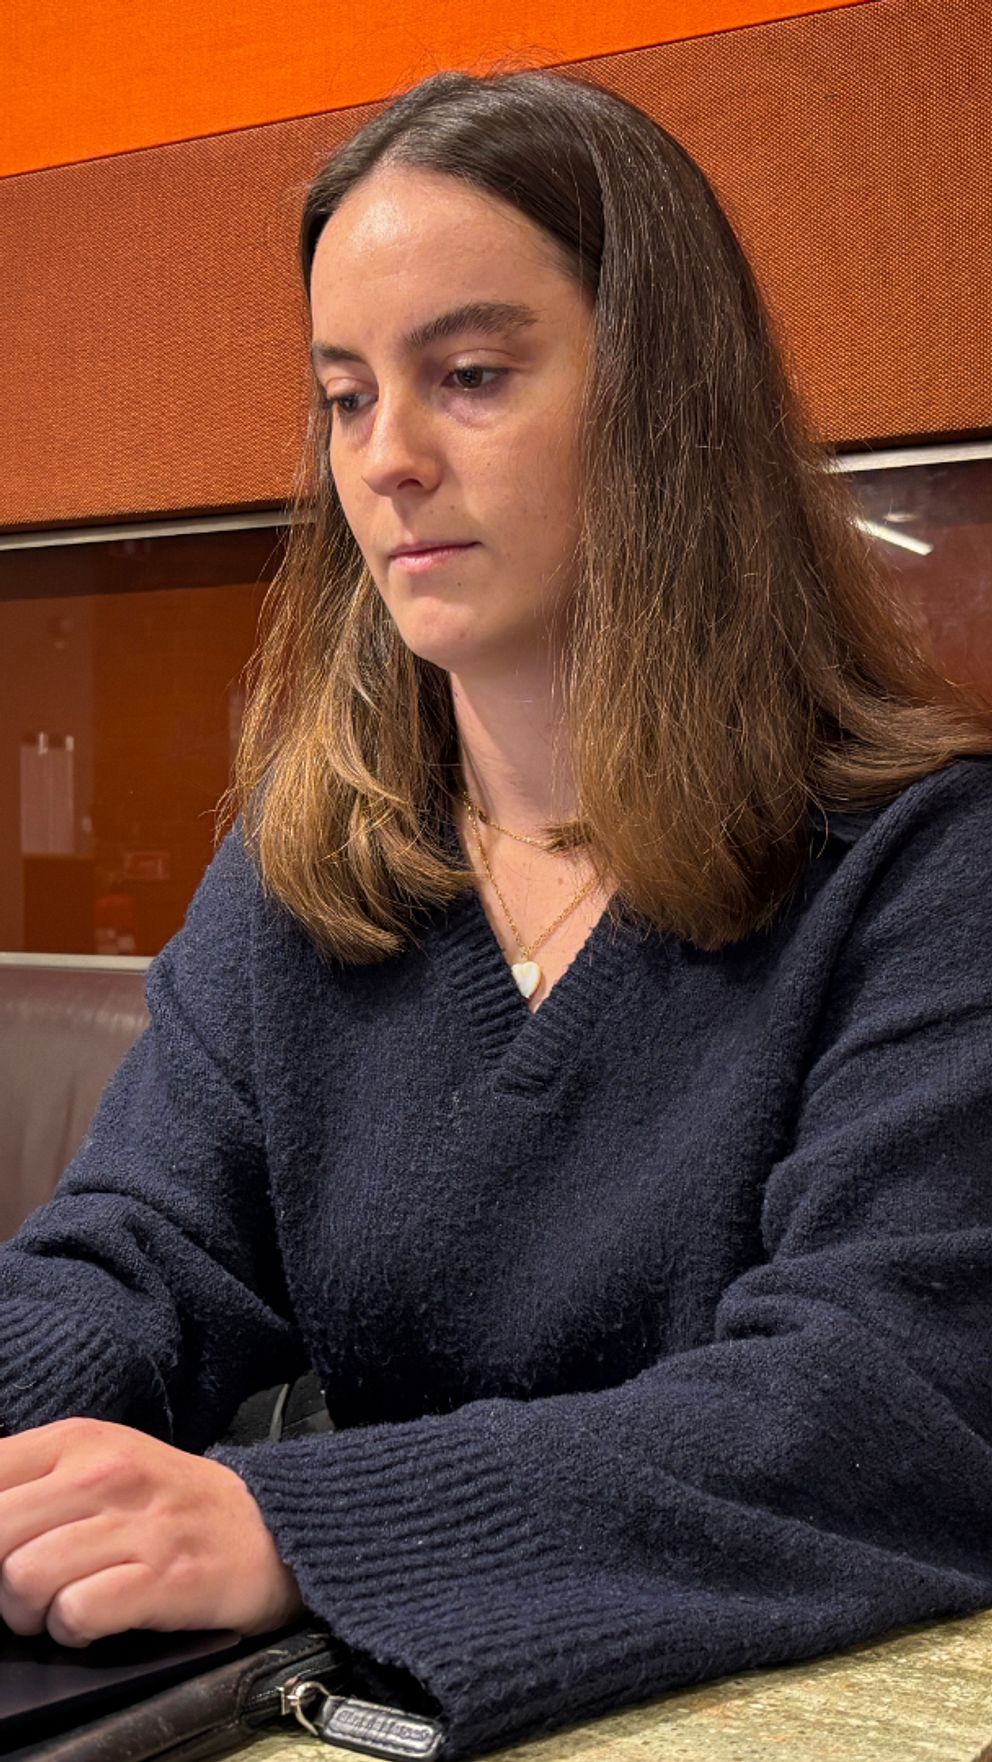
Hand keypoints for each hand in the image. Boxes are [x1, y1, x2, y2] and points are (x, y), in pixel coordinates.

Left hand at [0, 1417, 304, 1645]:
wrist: (269, 1525)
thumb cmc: (168, 1502)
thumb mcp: (98, 1464)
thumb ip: (30, 1484)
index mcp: (78, 1441)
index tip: (2, 1549)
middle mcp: (105, 1473)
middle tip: (27, 1588)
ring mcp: (137, 1525)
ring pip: (24, 1577)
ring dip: (31, 1611)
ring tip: (61, 1606)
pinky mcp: (165, 1578)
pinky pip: (76, 1613)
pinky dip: (73, 1630)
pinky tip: (94, 1620)